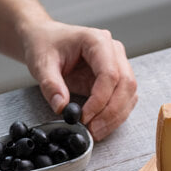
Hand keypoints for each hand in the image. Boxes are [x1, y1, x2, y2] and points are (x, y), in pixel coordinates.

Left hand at [21, 21, 137, 140]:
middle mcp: (112, 51)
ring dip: (115, 116)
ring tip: (95, 131)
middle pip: (126, 84)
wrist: (45, 40)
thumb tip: (62, 107)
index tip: (84, 117)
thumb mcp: (41, 64)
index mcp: (97, 41)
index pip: (109, 74)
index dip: (100, 100)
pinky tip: (100, 125)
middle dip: (111, 112)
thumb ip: (51, 85)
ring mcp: (117, 64)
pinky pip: (124, 99)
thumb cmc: (45, 44)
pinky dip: (115, 115)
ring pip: (129, 93)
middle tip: (93, 129)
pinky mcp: (114, 78)